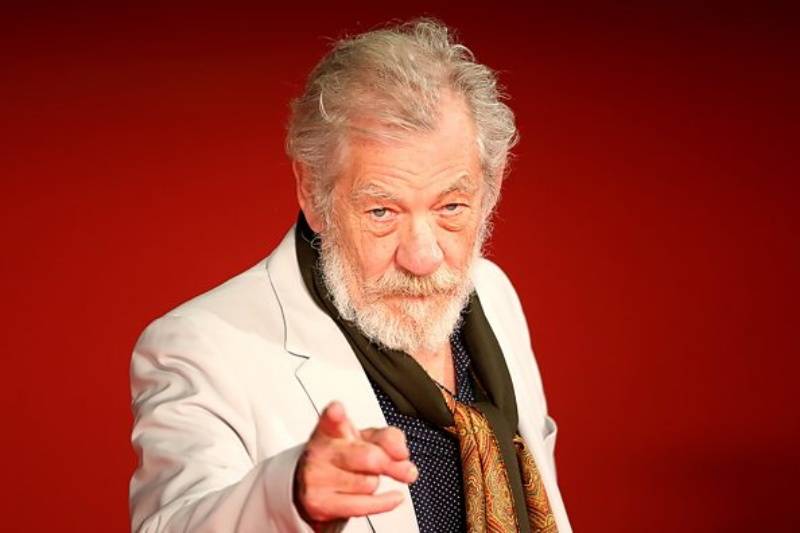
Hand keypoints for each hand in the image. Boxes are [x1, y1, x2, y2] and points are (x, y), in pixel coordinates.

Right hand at [294, 401, 417, 524]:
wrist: (314, 483)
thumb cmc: (343, 455)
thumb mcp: (365, 438)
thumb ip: (389, 438)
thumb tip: (402, 455)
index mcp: (330, 429)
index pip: (331, 419)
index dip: (335, 415)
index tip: (337, 411)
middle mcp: (321, 452)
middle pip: (368, 457)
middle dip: (388, 463)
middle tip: (399, 462)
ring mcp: (318, 479)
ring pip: (368, 483)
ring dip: (375, 481)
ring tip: (363, 476)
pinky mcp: (321, 504)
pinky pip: (364, 506)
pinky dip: (385, 502)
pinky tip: (395, 497)